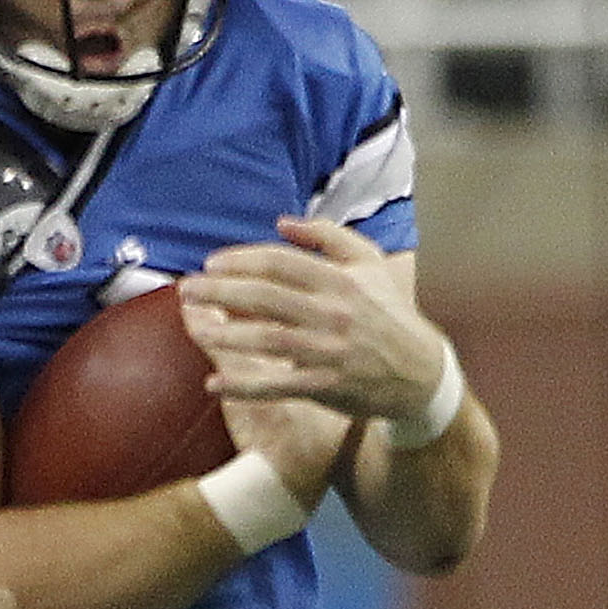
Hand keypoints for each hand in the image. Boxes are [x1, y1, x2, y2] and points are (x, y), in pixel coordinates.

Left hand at [179, 218, 448, 423]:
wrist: (420, 371)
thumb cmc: (387, 312)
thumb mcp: (369, 263)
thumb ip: (327, 236)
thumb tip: (281, 221)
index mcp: (340, 280)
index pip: (281, 263)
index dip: (241, 261)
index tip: (211, 264)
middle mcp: (333, 313)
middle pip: (265, 298)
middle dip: (220, 292)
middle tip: (187, 290)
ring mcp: (328, 351)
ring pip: (267, 340)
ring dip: (225, 335)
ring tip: (194, 328)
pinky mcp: (325, 386)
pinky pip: (277, 386)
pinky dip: (244, 387)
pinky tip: (213, 384)